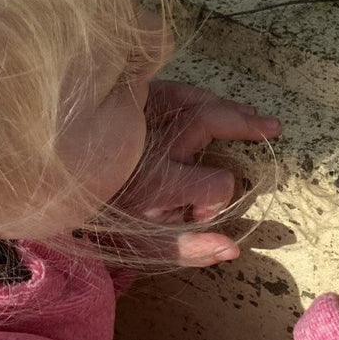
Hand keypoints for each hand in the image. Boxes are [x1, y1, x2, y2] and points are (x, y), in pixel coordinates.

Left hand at [114, 80, 279, 265]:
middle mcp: (152, 145)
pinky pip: (170, 89)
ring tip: (252, 115)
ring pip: (192, 100)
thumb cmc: (110, 222)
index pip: (217, 183)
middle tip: (273, 128)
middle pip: (207, 123)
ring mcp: (140, 119)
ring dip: (226, 107)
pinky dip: (196, 94)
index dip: (220, 200)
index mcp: (159, 184)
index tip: (201, 215)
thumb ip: (191, 250)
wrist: (65, 192)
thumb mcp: (146, 248)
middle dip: (244, 125)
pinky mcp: (129, 104)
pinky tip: (214, 101)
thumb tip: (233, 249)